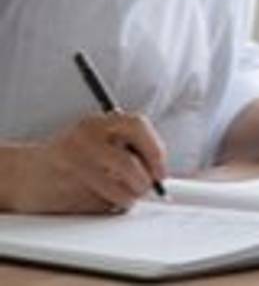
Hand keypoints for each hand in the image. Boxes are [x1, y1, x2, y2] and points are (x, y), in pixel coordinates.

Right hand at [8, 112, 166, 213]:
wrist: (25, 173)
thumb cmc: (73, 154)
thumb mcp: (98, 136)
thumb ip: (128, 143)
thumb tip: (161, 169)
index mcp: (96, 122)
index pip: (138, 126)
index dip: (155, 150)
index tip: (161, 170)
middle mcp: (84, 141)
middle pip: (129, 164)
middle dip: (144, 182)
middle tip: (146, 188)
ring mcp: (73, 168)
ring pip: (118, 190)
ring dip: (128, 198)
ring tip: (124, 195)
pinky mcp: (66, 194)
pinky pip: (102, 206)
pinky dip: (109, 207)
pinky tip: (99, 198)